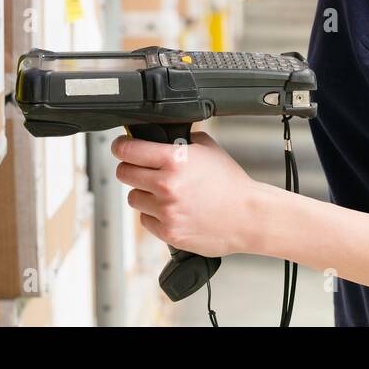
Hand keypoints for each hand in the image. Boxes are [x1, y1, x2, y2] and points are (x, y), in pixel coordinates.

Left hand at [111, 129, 260, 257]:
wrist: (248, 217)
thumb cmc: (231, 184)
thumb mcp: (208, 149)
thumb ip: (181, 141)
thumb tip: (162, 136)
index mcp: (174, 160)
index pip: (128, 150)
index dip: (121, 146)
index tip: (120, 146)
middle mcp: (166, 185)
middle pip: (124, 173)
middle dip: (130, 168)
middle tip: (141, 169)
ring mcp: (166, 210)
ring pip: (133, 198)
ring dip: (143, 194)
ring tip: (163, 193)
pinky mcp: (168, 232)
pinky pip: (146, 220)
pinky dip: (154, 215)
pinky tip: (172, 210)